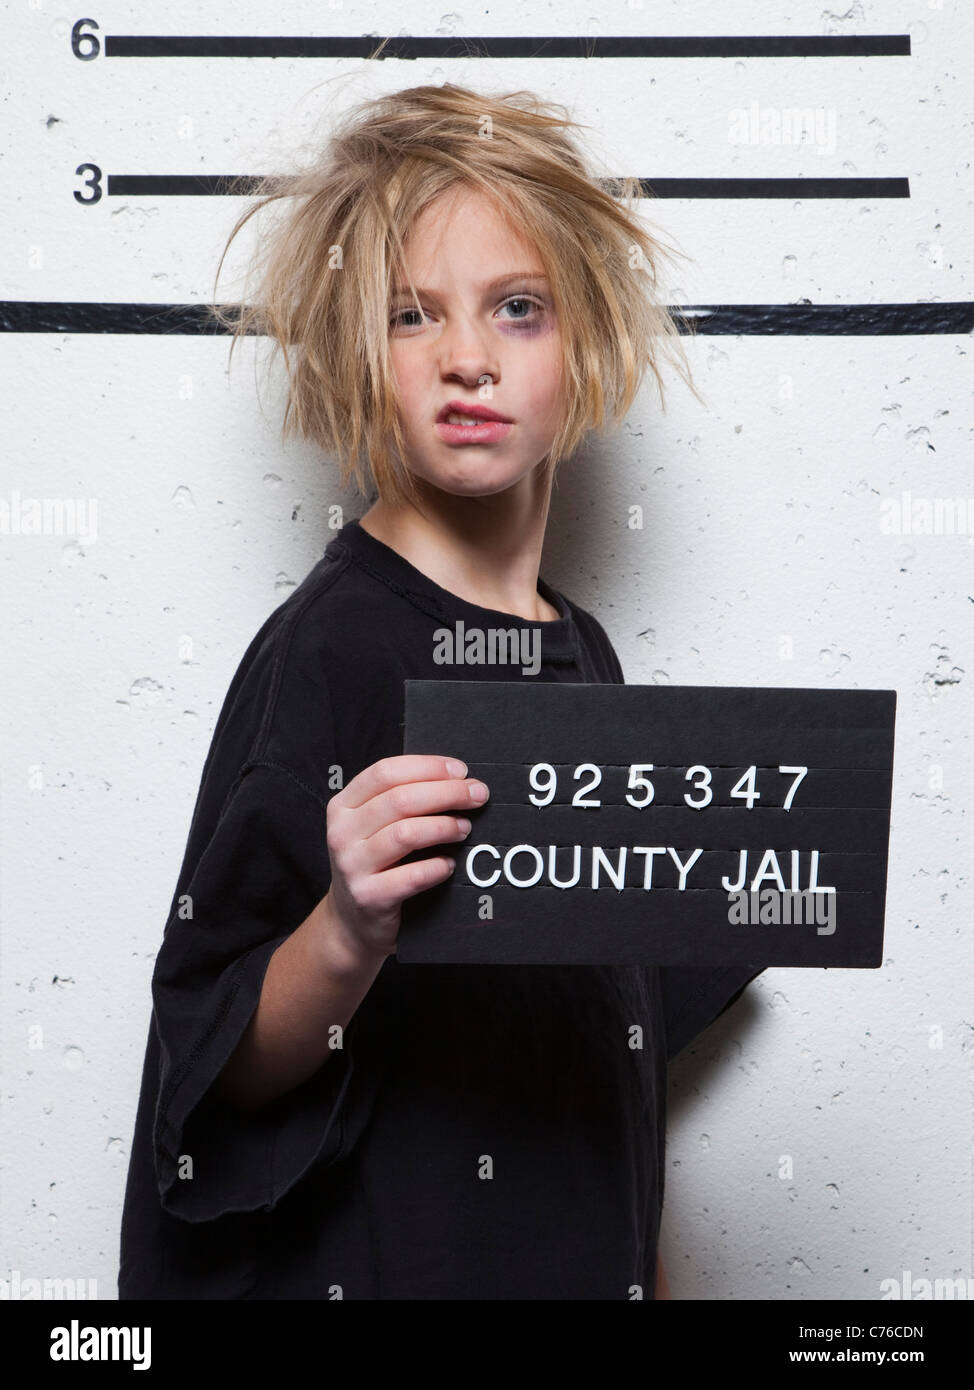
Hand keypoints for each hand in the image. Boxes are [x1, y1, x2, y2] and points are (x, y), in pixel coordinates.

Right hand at [321, 754, 488, 962]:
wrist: (352, 921)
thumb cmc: (374, 865)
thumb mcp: (373, 826)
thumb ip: (400, 801)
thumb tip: (457, 780)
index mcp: (344, 806)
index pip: (385, 772)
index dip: (427, 767)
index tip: (460, 771)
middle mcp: (342, 833)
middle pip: (400, 799)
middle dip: (447, 793)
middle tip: (477, 795)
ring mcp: (352, 866)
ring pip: (405, 833)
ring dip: (443, 827)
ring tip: (464, 828)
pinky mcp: (369, 897)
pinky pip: (412, 876)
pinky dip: (437, 867)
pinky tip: (449, 864)